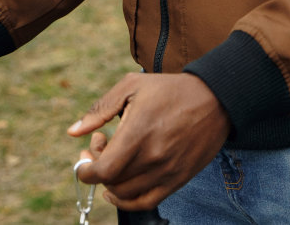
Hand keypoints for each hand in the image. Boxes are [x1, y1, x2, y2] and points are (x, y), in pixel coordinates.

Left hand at [67, 73, 229, 210]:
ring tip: (114, 158)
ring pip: (126, 194)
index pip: (103, 169)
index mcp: (139, 132)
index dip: (85, 169)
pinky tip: (118, 189)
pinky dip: (127, 201)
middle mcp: (154, 157)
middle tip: (100, 145)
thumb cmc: (170, 90)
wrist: (215, 100)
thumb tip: (74, 132)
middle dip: (97, 167)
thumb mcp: (131, 87)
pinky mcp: (178, 179)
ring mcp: (167, 172)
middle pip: (112, 182)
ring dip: (111, 181)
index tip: (85, 154)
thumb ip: (100, 110)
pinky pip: (146, 203)